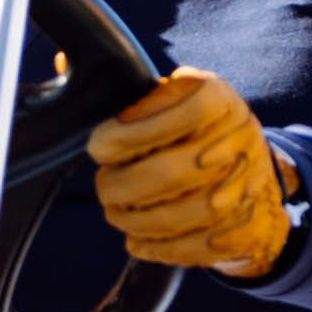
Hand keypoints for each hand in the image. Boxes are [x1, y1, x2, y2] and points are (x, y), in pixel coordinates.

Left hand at [88, 67, 292, 276]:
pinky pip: (202, 245)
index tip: (99, 146)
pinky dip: (163, 248)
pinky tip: (138, 241)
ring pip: (191, 213)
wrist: (250, 169)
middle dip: (128, 185)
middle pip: (179, 170)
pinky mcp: (247, 226)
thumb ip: (126, 91)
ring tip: (117, 214)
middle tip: (104, 187)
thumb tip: (60, 63)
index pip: (181, 112)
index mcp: (219, 99)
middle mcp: (241, 140)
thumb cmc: (193, 128)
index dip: (133, 133)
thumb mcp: (170, 96)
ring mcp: (248, 186)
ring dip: (142, 220)